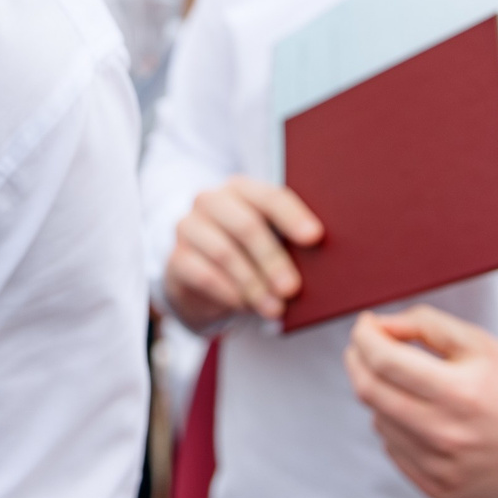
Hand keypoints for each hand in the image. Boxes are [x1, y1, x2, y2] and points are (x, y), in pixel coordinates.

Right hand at [164, 176, 321, 329]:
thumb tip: (322, 257)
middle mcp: (210, 201)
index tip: (314, 238)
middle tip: (292, 288)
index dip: (292, 216)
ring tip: (274, 308)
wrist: (201, 279)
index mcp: (240, 189)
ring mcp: (189, 228)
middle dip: (272, 259)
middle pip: (246, 226)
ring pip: (224, 253)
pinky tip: (244, 307)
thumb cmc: (247, 254)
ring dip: (253, 284)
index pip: (269, 196)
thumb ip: (288, 240)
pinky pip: (203, 275)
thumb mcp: (268, 241)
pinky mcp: (176, 259)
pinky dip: (228, 292)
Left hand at [342, 306, 497, 497]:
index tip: (365, 325)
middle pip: (369, 393)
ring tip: (413, 387)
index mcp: (460, 392)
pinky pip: (393, 451)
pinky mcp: (440, 490)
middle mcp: (448, 434)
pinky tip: (422, 417)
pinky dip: (397, 428)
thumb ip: (424, 324)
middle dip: (358, 361)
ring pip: (378, 421)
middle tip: (364, 347)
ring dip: (383, 396)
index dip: (364, 337)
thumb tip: (378, 327)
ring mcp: (442, 468)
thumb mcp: (477, 342)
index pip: (383, 361)